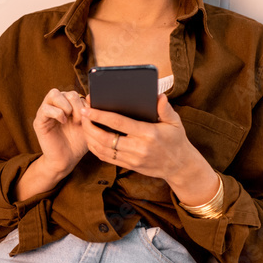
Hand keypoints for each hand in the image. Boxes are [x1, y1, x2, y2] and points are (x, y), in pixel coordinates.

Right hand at [32, 88, 89, 179]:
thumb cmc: (78, 143)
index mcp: (68, 105)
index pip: (75, 93)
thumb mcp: (88, 124)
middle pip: (66, 92)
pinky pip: (45, 108)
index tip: (87, 118)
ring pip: (54, 94)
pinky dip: (57, 113)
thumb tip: (90, 96)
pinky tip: (62, 122)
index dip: (84, 103)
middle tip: (79, 121)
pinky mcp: (39, 121)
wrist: (67, 160)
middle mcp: (56, 106)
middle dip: (76, 106)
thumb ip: (89, 110)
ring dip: (66, 106)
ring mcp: (46, 112)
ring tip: (70, 120)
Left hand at [81, 94, 216, 201]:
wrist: (180, 166)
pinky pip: (106, 158)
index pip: (119, 123)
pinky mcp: (129, 165)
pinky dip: (95, 148)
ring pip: (102, 150)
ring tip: (84, 124)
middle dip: (90, 126)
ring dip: (89, 137)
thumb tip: (159, 95)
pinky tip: (90, 138)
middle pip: (105, 138)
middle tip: (82, 114)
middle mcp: (138, 148)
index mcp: (148, 134)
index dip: (100, 115)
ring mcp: (132, 159)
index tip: (88, 108)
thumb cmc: (176, 140)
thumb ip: (165, 109)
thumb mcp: (174, 122)